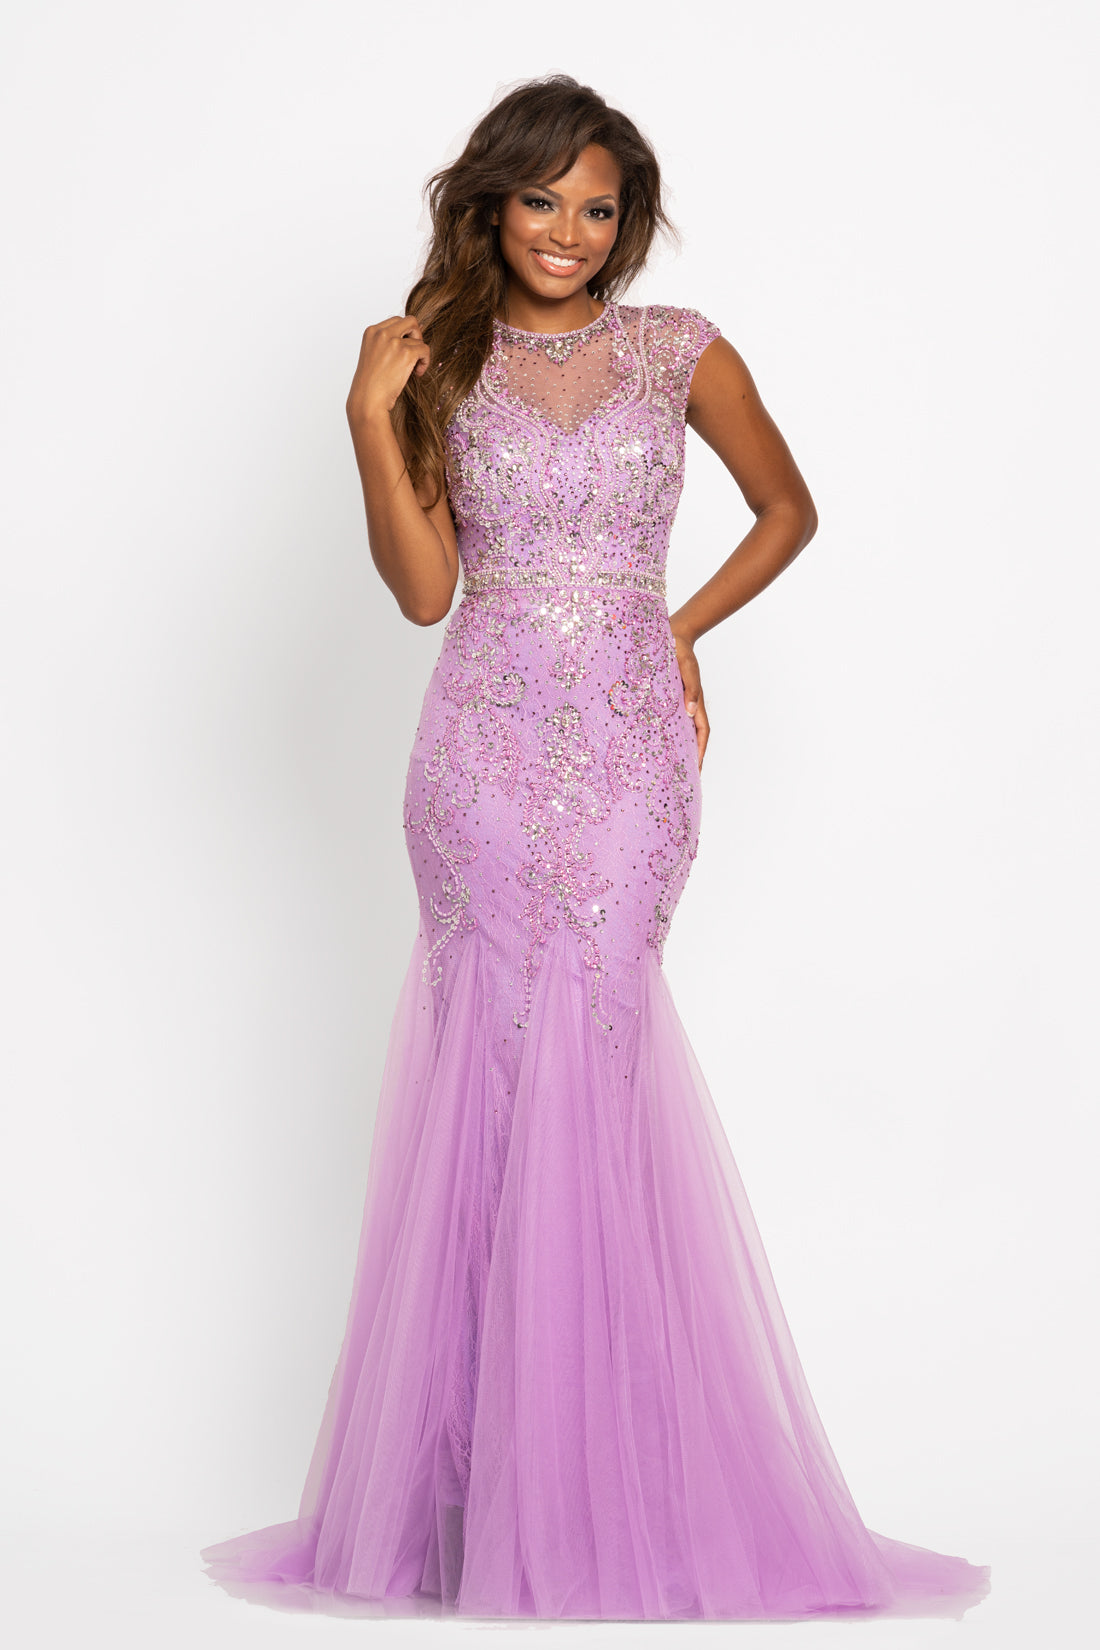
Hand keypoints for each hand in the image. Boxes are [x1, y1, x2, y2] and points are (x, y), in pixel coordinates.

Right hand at [346, 315, 430, 424]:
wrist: (368, 400)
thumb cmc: (371, 384)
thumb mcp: (374, 355)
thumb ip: (387, 342)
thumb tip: (414, 333)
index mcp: (371, 332)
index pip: (395, 321)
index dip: (405, 333)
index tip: (405, 348)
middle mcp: (381, 333)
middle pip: (410, 320)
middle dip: (416, 335)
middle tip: (414, 353)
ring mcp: (394, 342)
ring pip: (419, 338)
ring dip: (420, 353)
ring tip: (413, 369)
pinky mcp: (406, 353)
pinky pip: (425, 349)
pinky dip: (425, 362)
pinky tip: (417, 373)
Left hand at [670, 625, 708, 770]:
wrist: (671, 635)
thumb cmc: (680, 650)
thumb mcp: (687, 668)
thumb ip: (691, 689)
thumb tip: (691, 712)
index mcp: (694, 701)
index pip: (702, 732)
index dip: (700, 751)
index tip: (697, 769)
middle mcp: (686, 706)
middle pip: (690, 736)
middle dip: (689, 757)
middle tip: (682, 778)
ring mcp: (674, 703)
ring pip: (677, 730)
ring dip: (675, 748)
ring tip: (666, 769)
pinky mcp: (662, 699)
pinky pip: (663, 720)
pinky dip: (661, 733)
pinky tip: (650, 744)